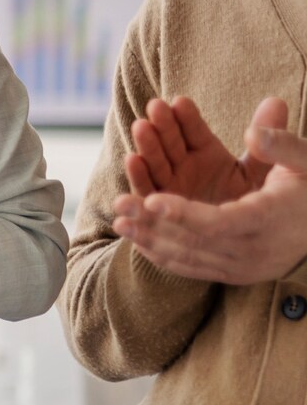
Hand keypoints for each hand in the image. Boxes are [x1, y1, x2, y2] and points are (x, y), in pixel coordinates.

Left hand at [112, 107, 306, 284]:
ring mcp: (242, 267)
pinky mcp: (233, 273)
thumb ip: (281, 145)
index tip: (153, 199)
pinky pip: (191, 268)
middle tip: (118, 203)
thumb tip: (254, 130)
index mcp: (270, 219)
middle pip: (195, 240)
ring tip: (118, 220)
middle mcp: (254, 250)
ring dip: (149, 238)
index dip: (186, 212)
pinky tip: (135, 240)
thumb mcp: (306, 162)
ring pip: (188, 257)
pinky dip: (161, 255)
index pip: (223, 222)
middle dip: (153, 222)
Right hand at [125, 96, 286, 203]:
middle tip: (155, 108)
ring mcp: (170, 188)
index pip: (194, 131)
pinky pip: (148, 193)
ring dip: (147, 146)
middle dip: (161, 126)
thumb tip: (277, 102)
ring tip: (142, 127)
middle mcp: (185, 169)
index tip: (180, 102)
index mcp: (208, 155)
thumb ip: (271, 139)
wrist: (253, 244)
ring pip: (156, 165)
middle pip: (170, 145)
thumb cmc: (260, 204)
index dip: (187, 117)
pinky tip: (133, 159)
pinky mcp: (159, 211)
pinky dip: (139, 177)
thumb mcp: (265, 169)